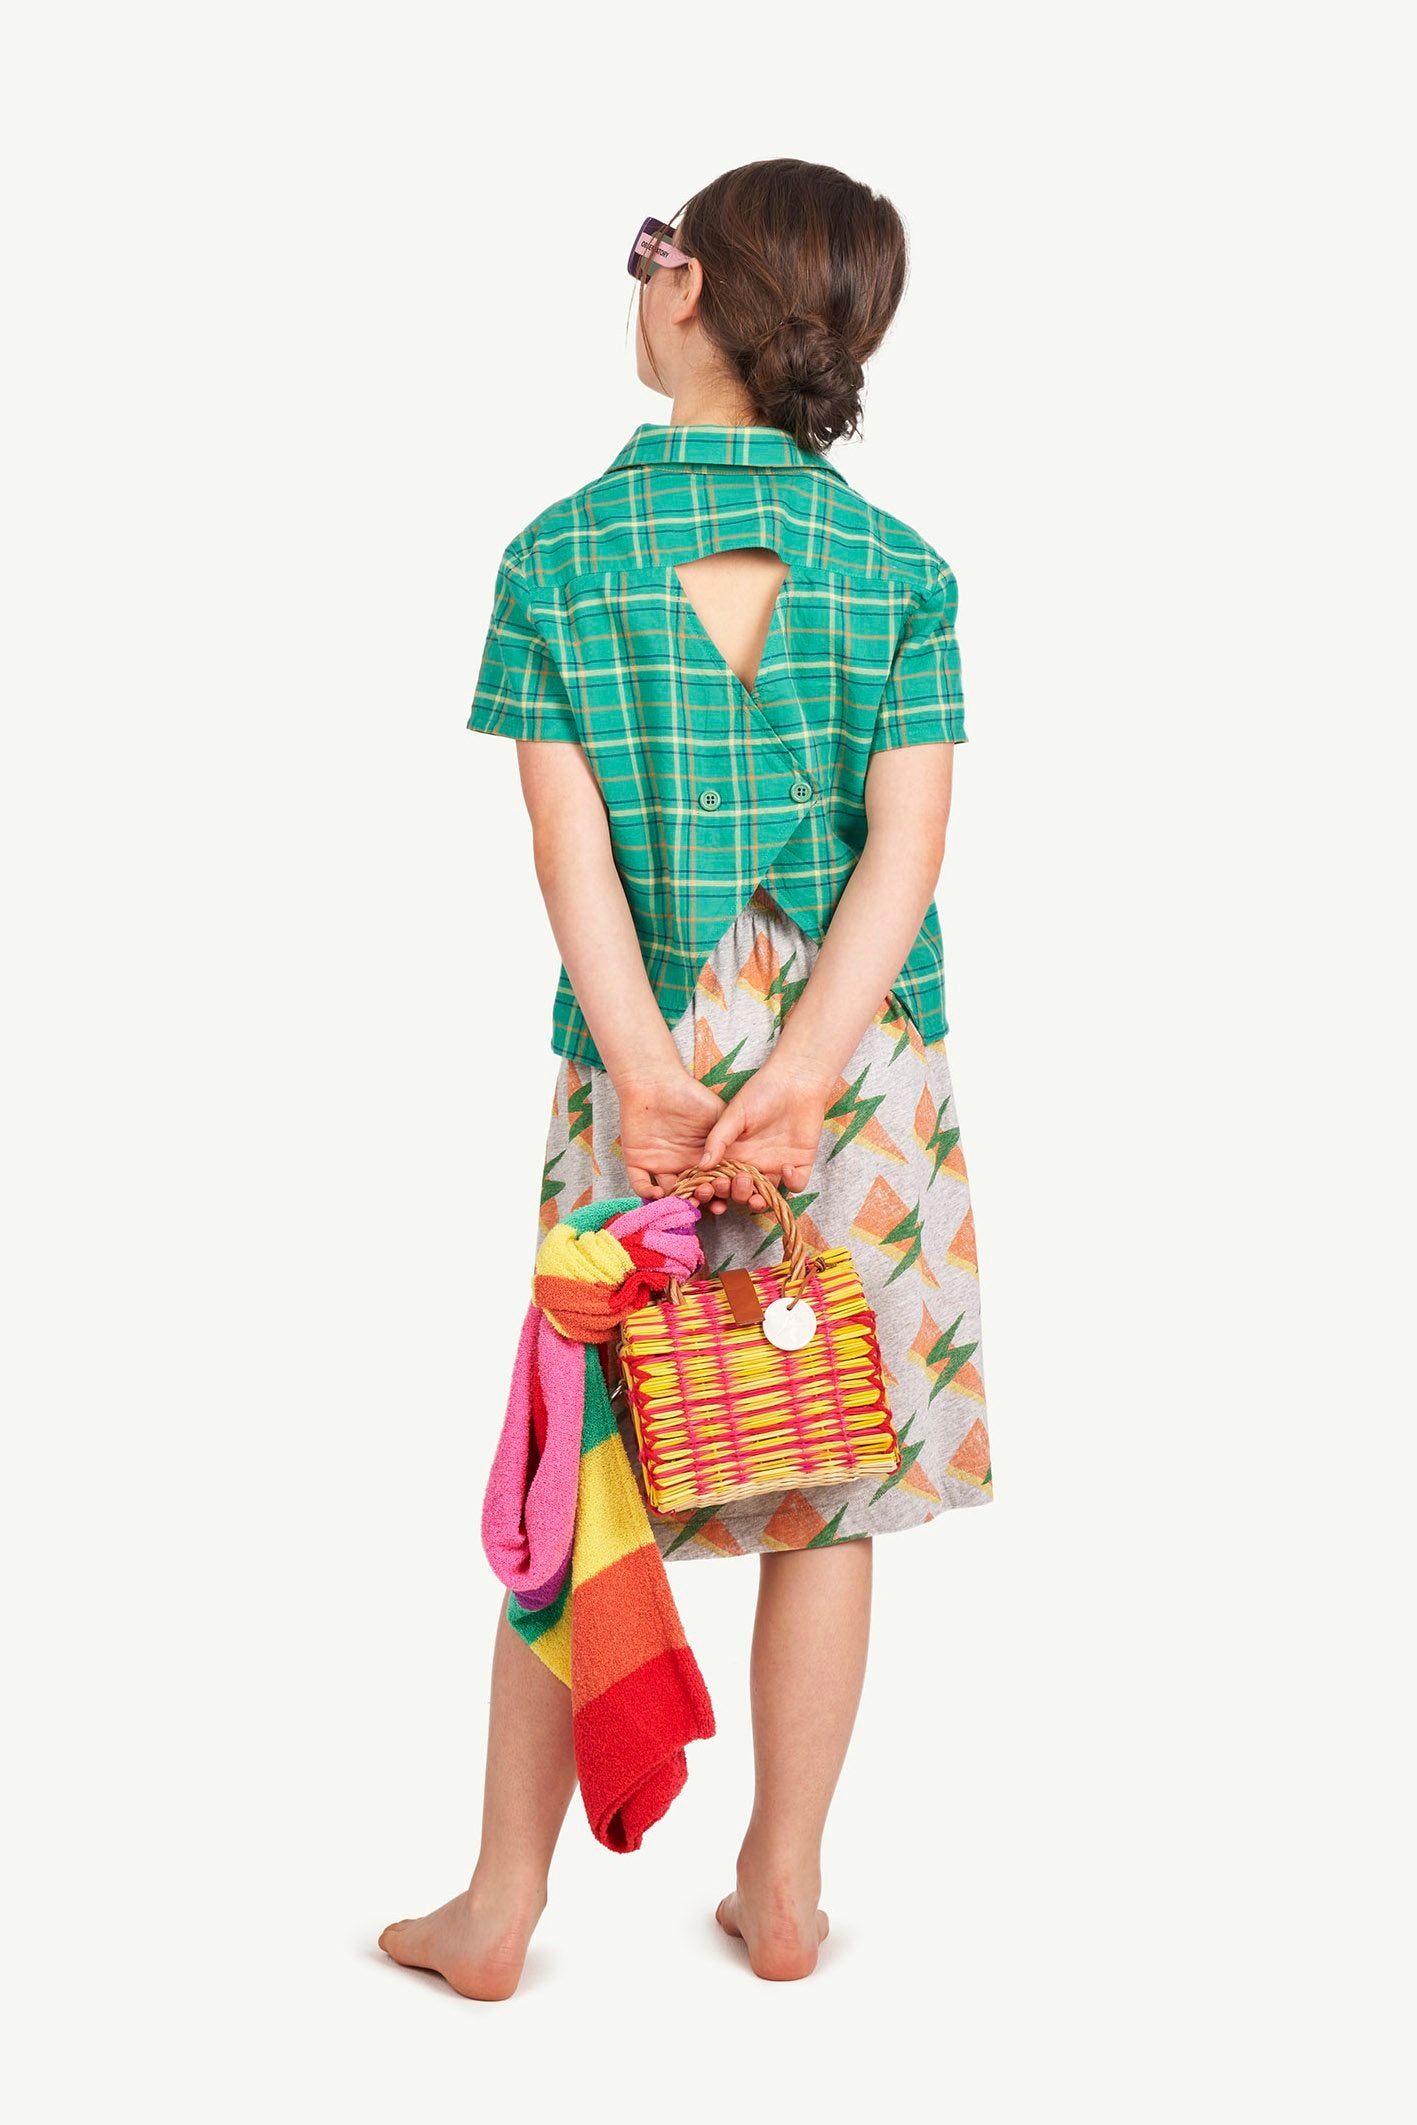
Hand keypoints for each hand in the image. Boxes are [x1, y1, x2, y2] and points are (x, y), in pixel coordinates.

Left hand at [617, 1068, 729, 1206]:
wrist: (657, 1081)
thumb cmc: (691, 1095)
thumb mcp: (719, 1116)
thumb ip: (728, 1139)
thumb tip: (740, 1168)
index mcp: (701, 1157)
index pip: (711, 1183)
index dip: (719, 1194)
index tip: (726, 1200)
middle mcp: (681, 1165)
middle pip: (691, 1193)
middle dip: (701, 1201)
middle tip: (708, 1204)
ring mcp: (660, 1165)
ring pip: (667, 1194)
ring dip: (675, 1202)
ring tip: (687, 1203)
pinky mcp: (638, 1161)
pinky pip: (641, 1183)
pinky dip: (648, 1192)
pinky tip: (659, 1194)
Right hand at [693, 1054, 831, 1210]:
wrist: (795, 1080)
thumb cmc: (760, 1092)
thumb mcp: (733, 1114)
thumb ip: (718, 1139)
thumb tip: (702, 1166)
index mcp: (735, 1154)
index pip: (723, 1180)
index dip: (717, 1188)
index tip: (712, 1187)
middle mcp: (754, 1164)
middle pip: (743, 1192)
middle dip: (737, 1194)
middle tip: (736, 1184)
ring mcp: (777, 1166)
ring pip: (767, 1195)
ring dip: (760, 1201)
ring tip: (755, 1196)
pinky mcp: (800, 1163)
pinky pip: (796, 1184)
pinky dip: (791, 1183)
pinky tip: (785, 1168)